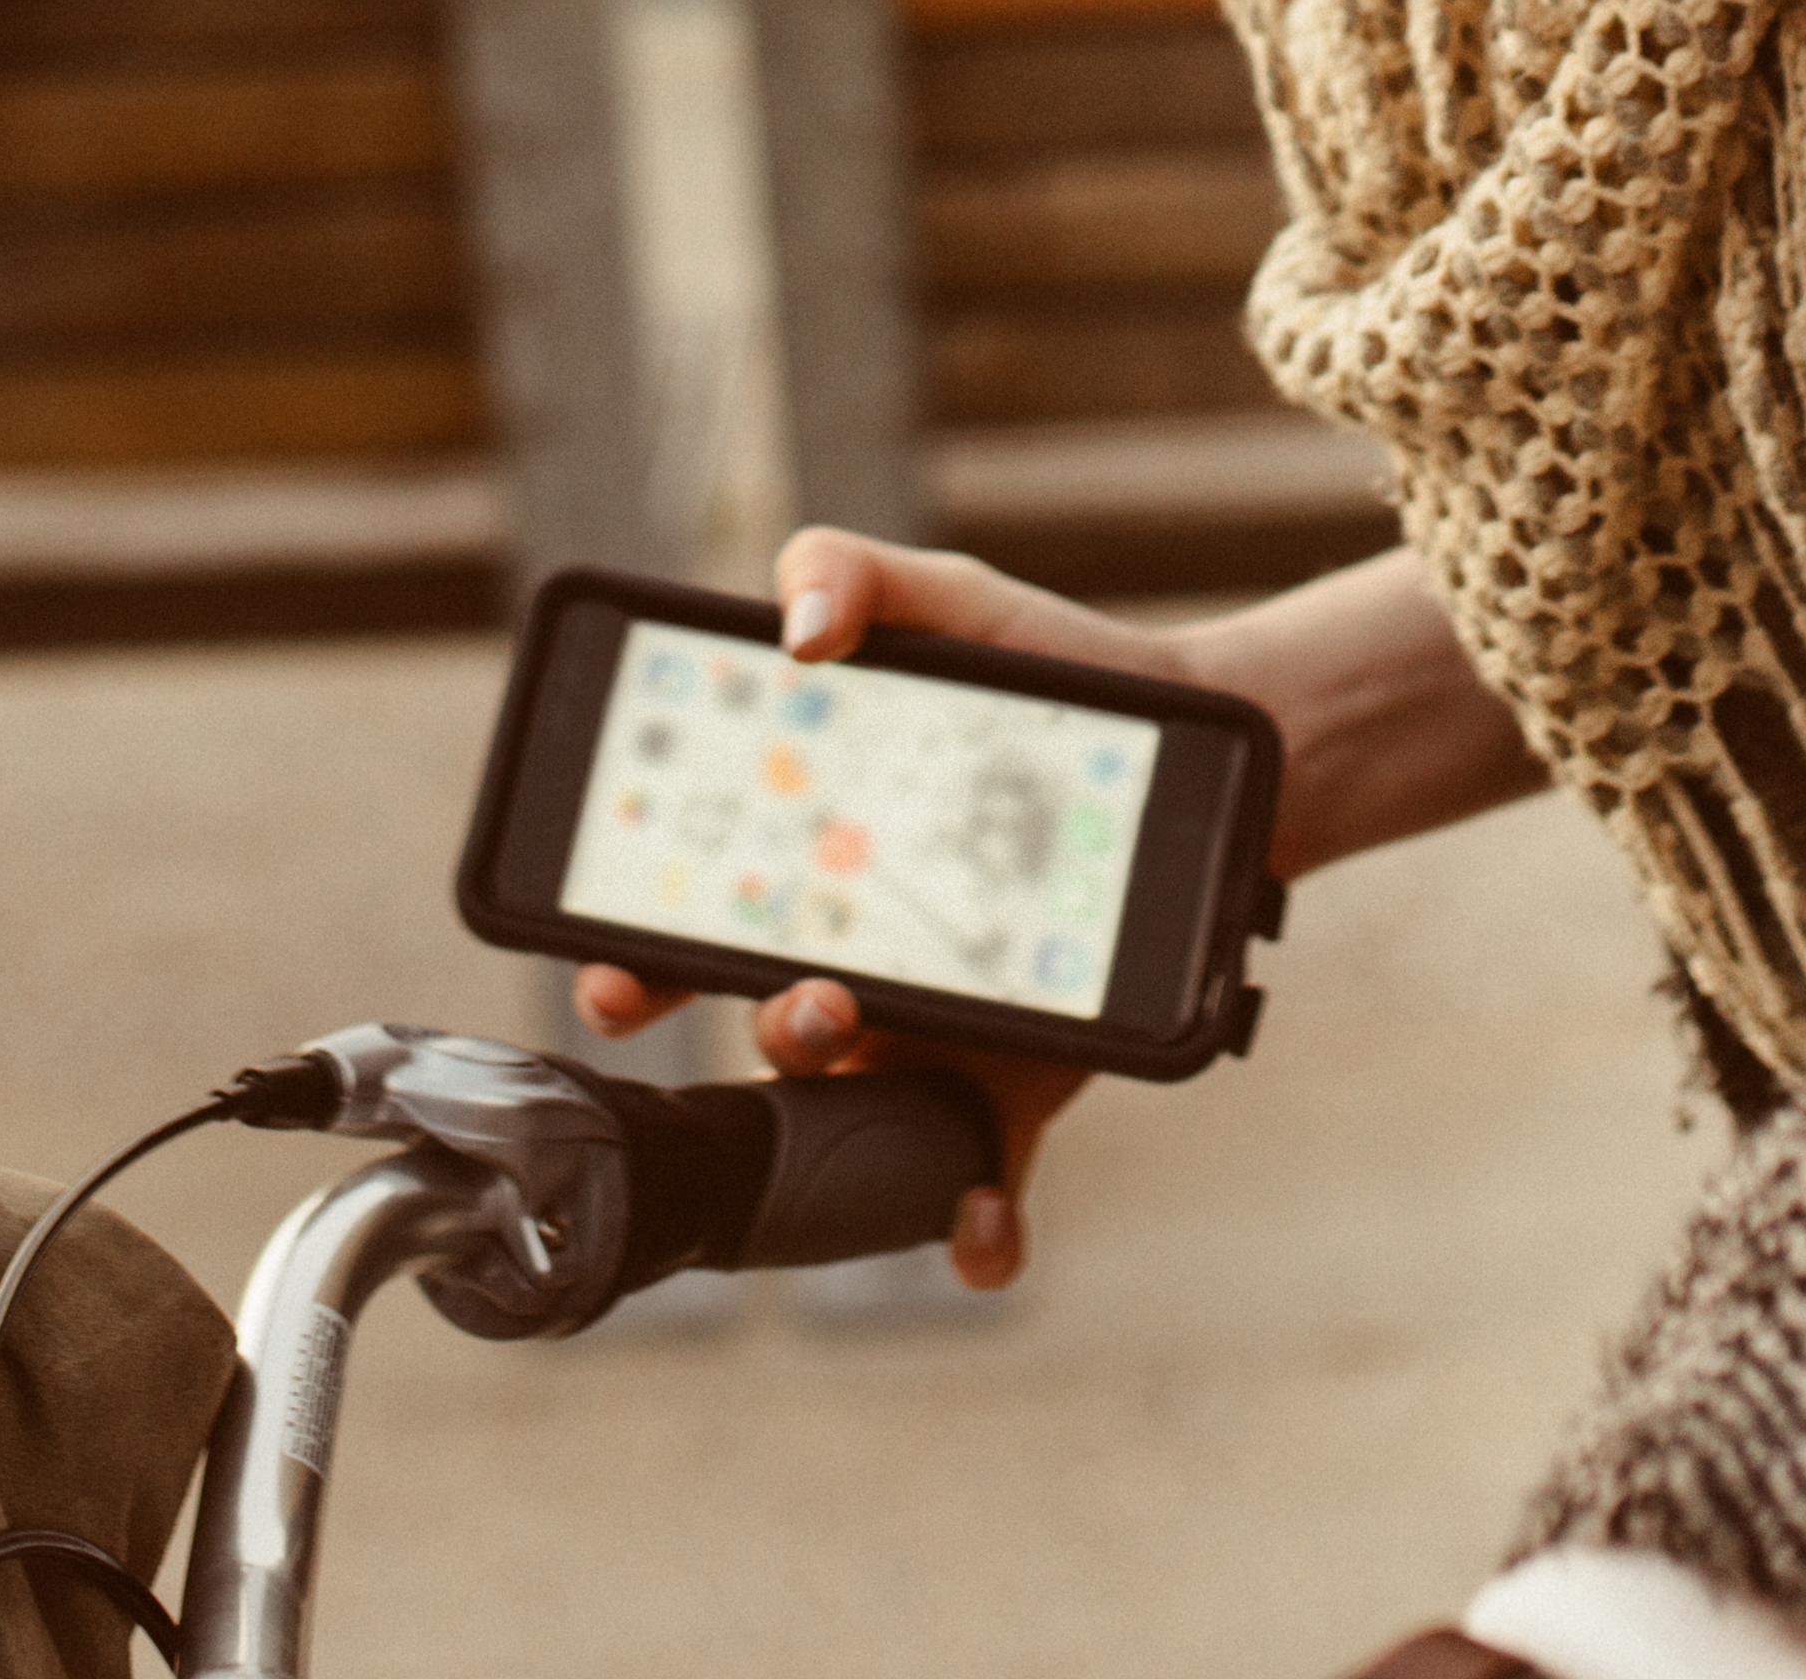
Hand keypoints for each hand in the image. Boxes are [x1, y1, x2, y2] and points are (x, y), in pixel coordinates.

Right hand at [568, 527, 1552, 1287]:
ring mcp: (925, 1041)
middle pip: (752, 1027)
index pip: (683, 928)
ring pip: (846, 1114)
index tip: (609, 969)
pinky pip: (978, 1181)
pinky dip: (971, 1225)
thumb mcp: (954, 604)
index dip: (627, 960)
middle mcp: (846, 969)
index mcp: (806, 874)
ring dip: (834, 1112)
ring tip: (859, 1032)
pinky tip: (979, 1231)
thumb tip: (795, 622)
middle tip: (788, 988)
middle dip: (739, 1033)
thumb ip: (856, 573)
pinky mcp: (1017, 1088)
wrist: (1195, 756)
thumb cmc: (1051, 681)